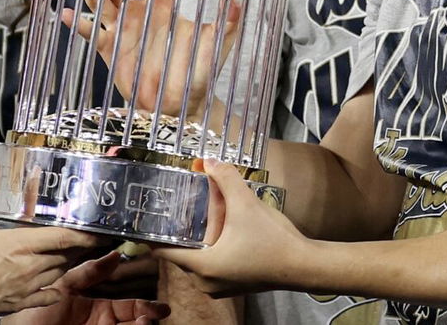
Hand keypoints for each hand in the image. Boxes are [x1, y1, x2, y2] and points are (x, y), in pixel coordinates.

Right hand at [0, 157, 107, 322]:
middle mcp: (29, 267)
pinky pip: (46, 296)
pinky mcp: (19, 302)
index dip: (84, 234)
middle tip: (97, 238)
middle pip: (66, 255)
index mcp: (20, 245)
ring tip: (80, 253)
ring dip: (71, 262)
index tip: (100, 230)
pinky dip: (56, 289)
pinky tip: (60, 287)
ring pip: (59, 273)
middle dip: (83, 247)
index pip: (62, 238)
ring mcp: (26, 287)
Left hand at [3, 252, 169, 323]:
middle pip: (134, 321)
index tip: (161, 307)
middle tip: (159, 313)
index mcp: (96, 309)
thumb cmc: (33, 314)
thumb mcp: (64, 287)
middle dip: (149, 317)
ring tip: (146, 320)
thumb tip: (113, 254)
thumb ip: (88, 272)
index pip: (128, 307)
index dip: (145, 307)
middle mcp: (101, 323)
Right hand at [65, 0, 240, 117]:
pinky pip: (90, 33)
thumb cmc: (199, 72)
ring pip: (102, 5)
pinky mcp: (109, 49)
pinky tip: (64, 14)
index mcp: (162, 7)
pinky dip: (76, 23)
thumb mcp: (218, 45)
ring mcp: (122, 30)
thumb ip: (228, 22)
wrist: (180, 105)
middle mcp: (139, 14)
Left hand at [152, 159, 309, 297]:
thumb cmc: (274, 241)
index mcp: (202, 267)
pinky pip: (211, 265)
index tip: (142, 219)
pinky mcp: (233, 285)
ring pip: (197, 259)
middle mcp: (205, 282)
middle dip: (180, 230)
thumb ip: (225, 179)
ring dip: (198, 238)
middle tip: (175, 207)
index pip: (163, 252)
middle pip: (180, 253)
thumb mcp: (246, 204)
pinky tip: (221, 229)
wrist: (304, 265)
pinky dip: (211, 248)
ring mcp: (219, 286)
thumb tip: (210, 160)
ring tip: (197, 214)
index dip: (151, 235)